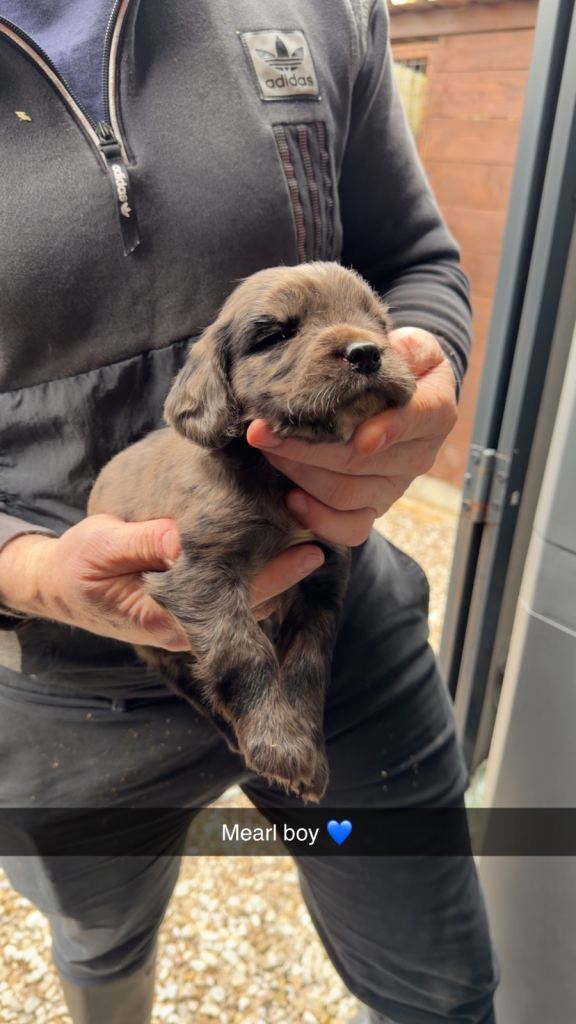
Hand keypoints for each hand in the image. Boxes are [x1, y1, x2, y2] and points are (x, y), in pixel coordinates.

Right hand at [0, 516, 324, 649]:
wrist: (60, 584)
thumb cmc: (79, 567)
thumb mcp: (101, 548)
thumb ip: (140, 542)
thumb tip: (178, 537)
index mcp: (171, 617)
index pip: (239, 599)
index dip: (277, 575)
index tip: (310, 550)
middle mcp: (189, 624)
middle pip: (255, 599)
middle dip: (290, 568)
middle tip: (326, 531)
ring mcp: (192, 615)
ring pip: (249, 595)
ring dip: (278, 566)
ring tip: (312, 527)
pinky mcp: (191, 599)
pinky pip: (234, 586)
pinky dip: (258, 562)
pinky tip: (279, 533)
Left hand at [247, 327, 457, 545]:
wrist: (400, 392)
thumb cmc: (395, 362)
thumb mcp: (409, 344)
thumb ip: (396, 349)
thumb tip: (368, 359)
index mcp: (435, 411)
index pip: (417, 419)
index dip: (389, 429)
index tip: (359, 436)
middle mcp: (418, 456)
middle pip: (362, 462)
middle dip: (308, 448)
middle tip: (264, 430)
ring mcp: (394, 486)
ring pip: (347, 494)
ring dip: (300, 474)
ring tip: (268, 450)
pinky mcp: (374, 507)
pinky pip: (350, 529)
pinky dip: (318, 518)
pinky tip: (290, 497)